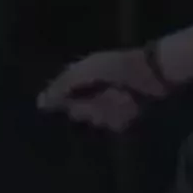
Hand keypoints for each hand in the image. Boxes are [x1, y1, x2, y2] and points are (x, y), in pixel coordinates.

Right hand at [36, 48, 166, 133]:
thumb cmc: (115, 67)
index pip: (60, 98)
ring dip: (109, 111)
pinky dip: (123, 116)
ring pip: (96, 120)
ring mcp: (107, 105)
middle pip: (78, 113)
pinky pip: (115, 124)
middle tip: (104, 96)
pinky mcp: (123, 115)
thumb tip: (40, 103)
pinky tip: (131, 105)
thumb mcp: (85, 71)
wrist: (152, 73)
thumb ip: (62, 86)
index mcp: (78, 79)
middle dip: (90, 108)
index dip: (63, 103)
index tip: (73, 103)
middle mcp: (90, 93)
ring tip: (121, 98)